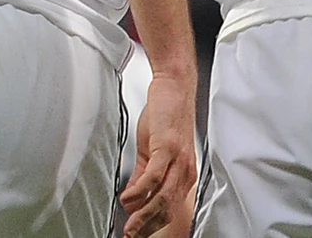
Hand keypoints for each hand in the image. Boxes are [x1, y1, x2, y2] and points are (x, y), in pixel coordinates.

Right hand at [120, 71, 198, 237]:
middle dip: (146, 226)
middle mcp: (185, 170)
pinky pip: (154, 177)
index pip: (169, 209)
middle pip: (166, 209)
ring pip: (162, 198)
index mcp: (183, 173)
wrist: (173, 88)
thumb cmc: (166, 117)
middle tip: (128, 235)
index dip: (152, 225)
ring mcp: (178, 159)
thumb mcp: (153, 152)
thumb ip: (142, 176)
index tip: (135, 233)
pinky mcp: (168, 148)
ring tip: (128, 225)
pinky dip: (139, 191)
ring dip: (142, 215)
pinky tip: (127, 198)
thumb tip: (132, 199)